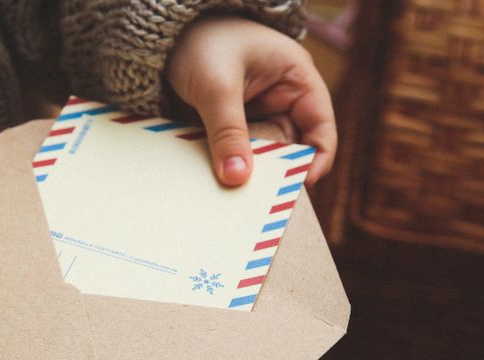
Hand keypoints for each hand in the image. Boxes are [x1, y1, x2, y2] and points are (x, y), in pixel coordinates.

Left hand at [167, 16, 336, 185]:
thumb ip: (227, 131)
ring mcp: (257, 113)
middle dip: (277, 171)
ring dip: (251, 172)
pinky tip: (218, 182)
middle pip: (292, 147)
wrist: (162, 36)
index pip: (320, 127)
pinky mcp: (231, 126)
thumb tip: (237, 178)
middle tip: (258, 198)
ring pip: (263, 154)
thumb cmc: (200, 42)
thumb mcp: (216, 86)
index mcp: (296, 79)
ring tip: (235, 194)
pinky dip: (231, 166)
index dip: (315, 160)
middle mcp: (282, 98)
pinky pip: (238, 153)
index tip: (294, 187)